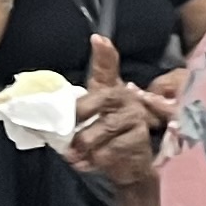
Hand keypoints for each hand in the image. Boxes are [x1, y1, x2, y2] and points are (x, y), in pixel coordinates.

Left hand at [62, 36, 175, 192]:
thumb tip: (90, 49)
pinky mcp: (139, 139)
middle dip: (75, 127)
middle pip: (93, 106)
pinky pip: (108, 150)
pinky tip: (92, 163)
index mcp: (113, 89)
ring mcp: (136, 117)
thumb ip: (78, 99)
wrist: (130, 165)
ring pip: (98, 131)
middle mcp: (128, 98)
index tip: (98, 39)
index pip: (107, 69)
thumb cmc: (107, 135)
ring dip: (82, 149)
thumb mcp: (92, 114)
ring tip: (76, 157)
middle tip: (65, 144)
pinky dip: (94, 160)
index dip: (104, 54)